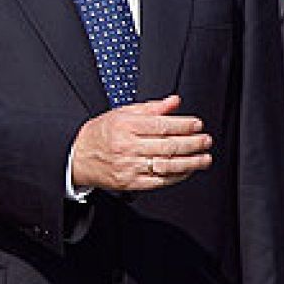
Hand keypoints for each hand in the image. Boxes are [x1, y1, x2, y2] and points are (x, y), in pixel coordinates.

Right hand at [70, 94, 211, 191]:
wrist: (77, 157)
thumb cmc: (100, 134)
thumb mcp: (121, 113)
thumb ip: (150, 108)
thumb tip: (174, 101)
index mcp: (125, 126)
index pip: (161, 125)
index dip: (183, 125)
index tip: (198, 124)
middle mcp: (127, 146)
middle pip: (167, 146)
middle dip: (192, 143)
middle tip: (206, 140)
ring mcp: (129, 166)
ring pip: (167, 165)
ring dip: (190, 162)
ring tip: (205, 158)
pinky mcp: (130, 182)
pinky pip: (159, 181)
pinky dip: (177, 176)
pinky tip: (188, 171)